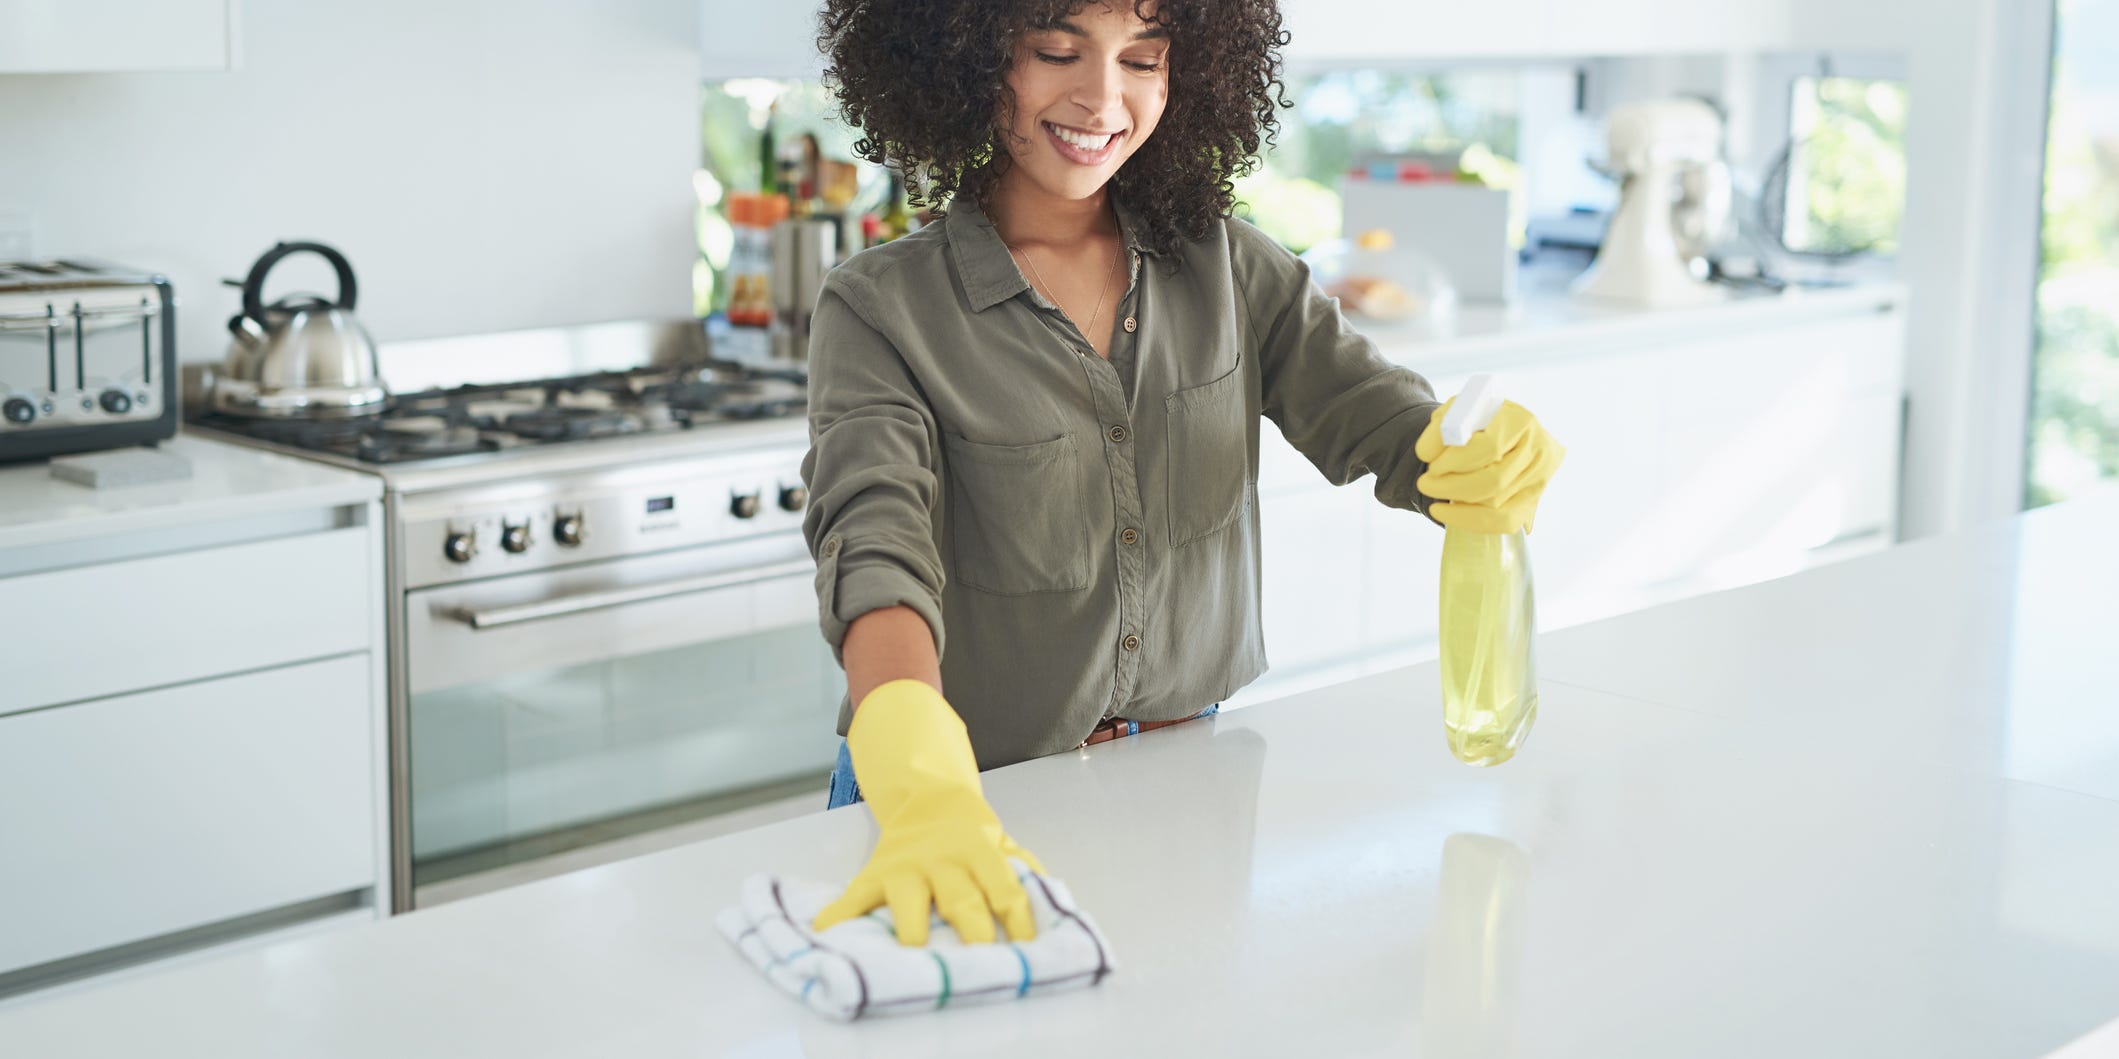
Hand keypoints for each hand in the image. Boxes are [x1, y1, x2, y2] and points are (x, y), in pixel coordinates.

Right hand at [812, 679, 1044, 945]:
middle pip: (960, 898)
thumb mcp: (1003, 844)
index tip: (1027, 948)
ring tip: (913, 953)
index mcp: (980, 852)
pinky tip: (825, 933)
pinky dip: (838, 914)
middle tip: (978, 960)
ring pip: (909, 899)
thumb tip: (1052, 902)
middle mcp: (943, 861)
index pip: (1004, 887)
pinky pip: (855, 895)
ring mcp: (906, 868)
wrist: (929, 798)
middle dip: (971, 929)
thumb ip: (1025, 870)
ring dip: (911, 926)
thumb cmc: (973, 836)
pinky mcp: (875, 874)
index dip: (1017, 917)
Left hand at [1413, 396, 1565, 533]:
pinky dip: (1470, 521)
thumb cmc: (1475, 421)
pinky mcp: (1532, 503)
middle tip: (1425, 483)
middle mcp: (1538, 451)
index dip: (1456, 460)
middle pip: (1494, 480)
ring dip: (1457, 503)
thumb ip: (1440, 427)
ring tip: (1435, 491)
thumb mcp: (1456, 411)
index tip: (1430, 463)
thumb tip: (1425, 453)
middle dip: (1452, 486)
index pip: (1490, 447)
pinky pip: (1503, 522)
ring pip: (1496, 504)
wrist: (1499, 435)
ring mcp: (1538, 480)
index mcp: (1521, 421)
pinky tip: (1447, 513)